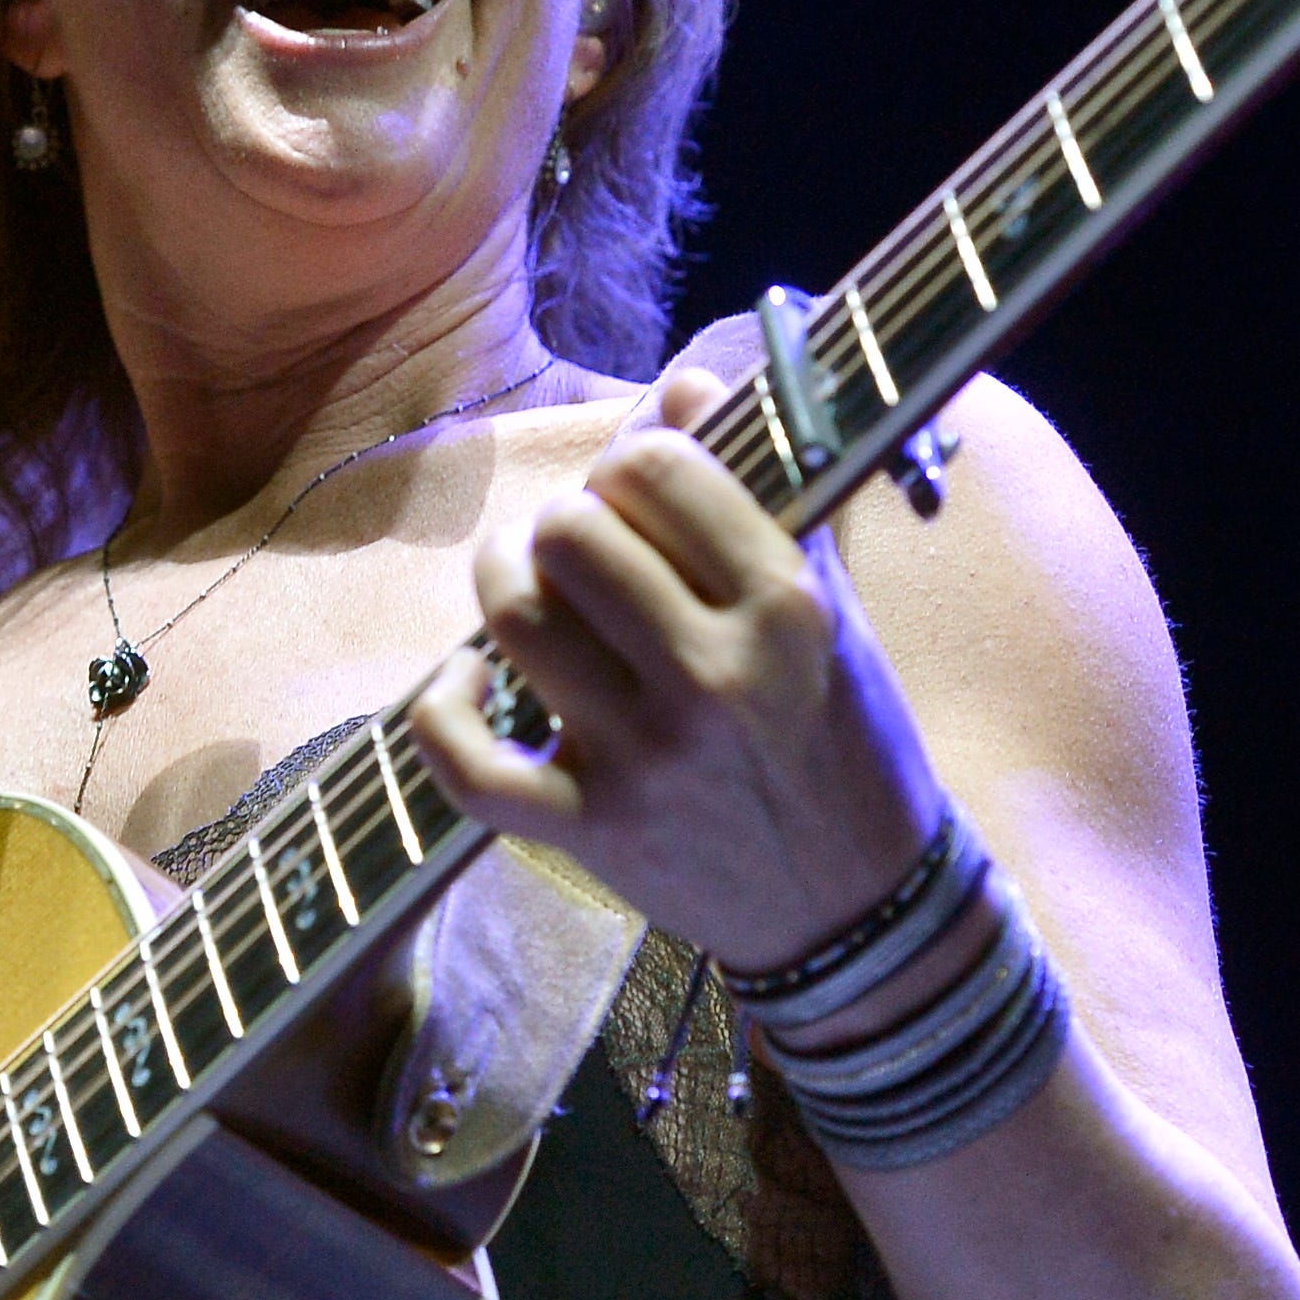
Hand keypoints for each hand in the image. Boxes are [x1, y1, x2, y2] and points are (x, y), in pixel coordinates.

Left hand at [407, 367, 949, 969]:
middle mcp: (714, 678)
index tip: (635, 488)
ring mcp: (646, 759)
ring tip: (523, 582)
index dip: (630, 461)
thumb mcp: (830, 611)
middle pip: (572, 532)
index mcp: (783, 608)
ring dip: (503, 580)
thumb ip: (763, 496)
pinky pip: (467, 760)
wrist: (856, 912)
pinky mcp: (591, 830)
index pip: (657, 469)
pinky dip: (443, 707)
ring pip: (516, 618)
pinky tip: (468, 679)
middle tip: (582, 545)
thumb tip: (681, 387)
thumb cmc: (843, 742)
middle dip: (566, 520)